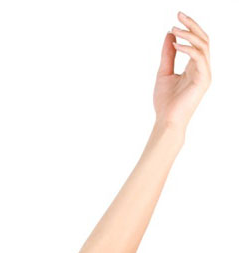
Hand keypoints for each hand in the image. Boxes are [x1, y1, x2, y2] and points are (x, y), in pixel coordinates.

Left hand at [154, 12, 210, 133]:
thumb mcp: (164, 72)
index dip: (189, 28)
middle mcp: (203, 69)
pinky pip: (199, 57)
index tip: (177, 18)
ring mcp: (205, 74)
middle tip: (179, 14)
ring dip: (188, 34)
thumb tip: (170, 33)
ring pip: (203, 45)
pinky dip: (187, 48)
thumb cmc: (165, 102)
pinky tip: (175, 45)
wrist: (166, 121)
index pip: (198, 41)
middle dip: (192, 25)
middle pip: (203, 39)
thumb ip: (168, 54)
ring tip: (174, 29)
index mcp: (195, 67)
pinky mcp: (203, 80)